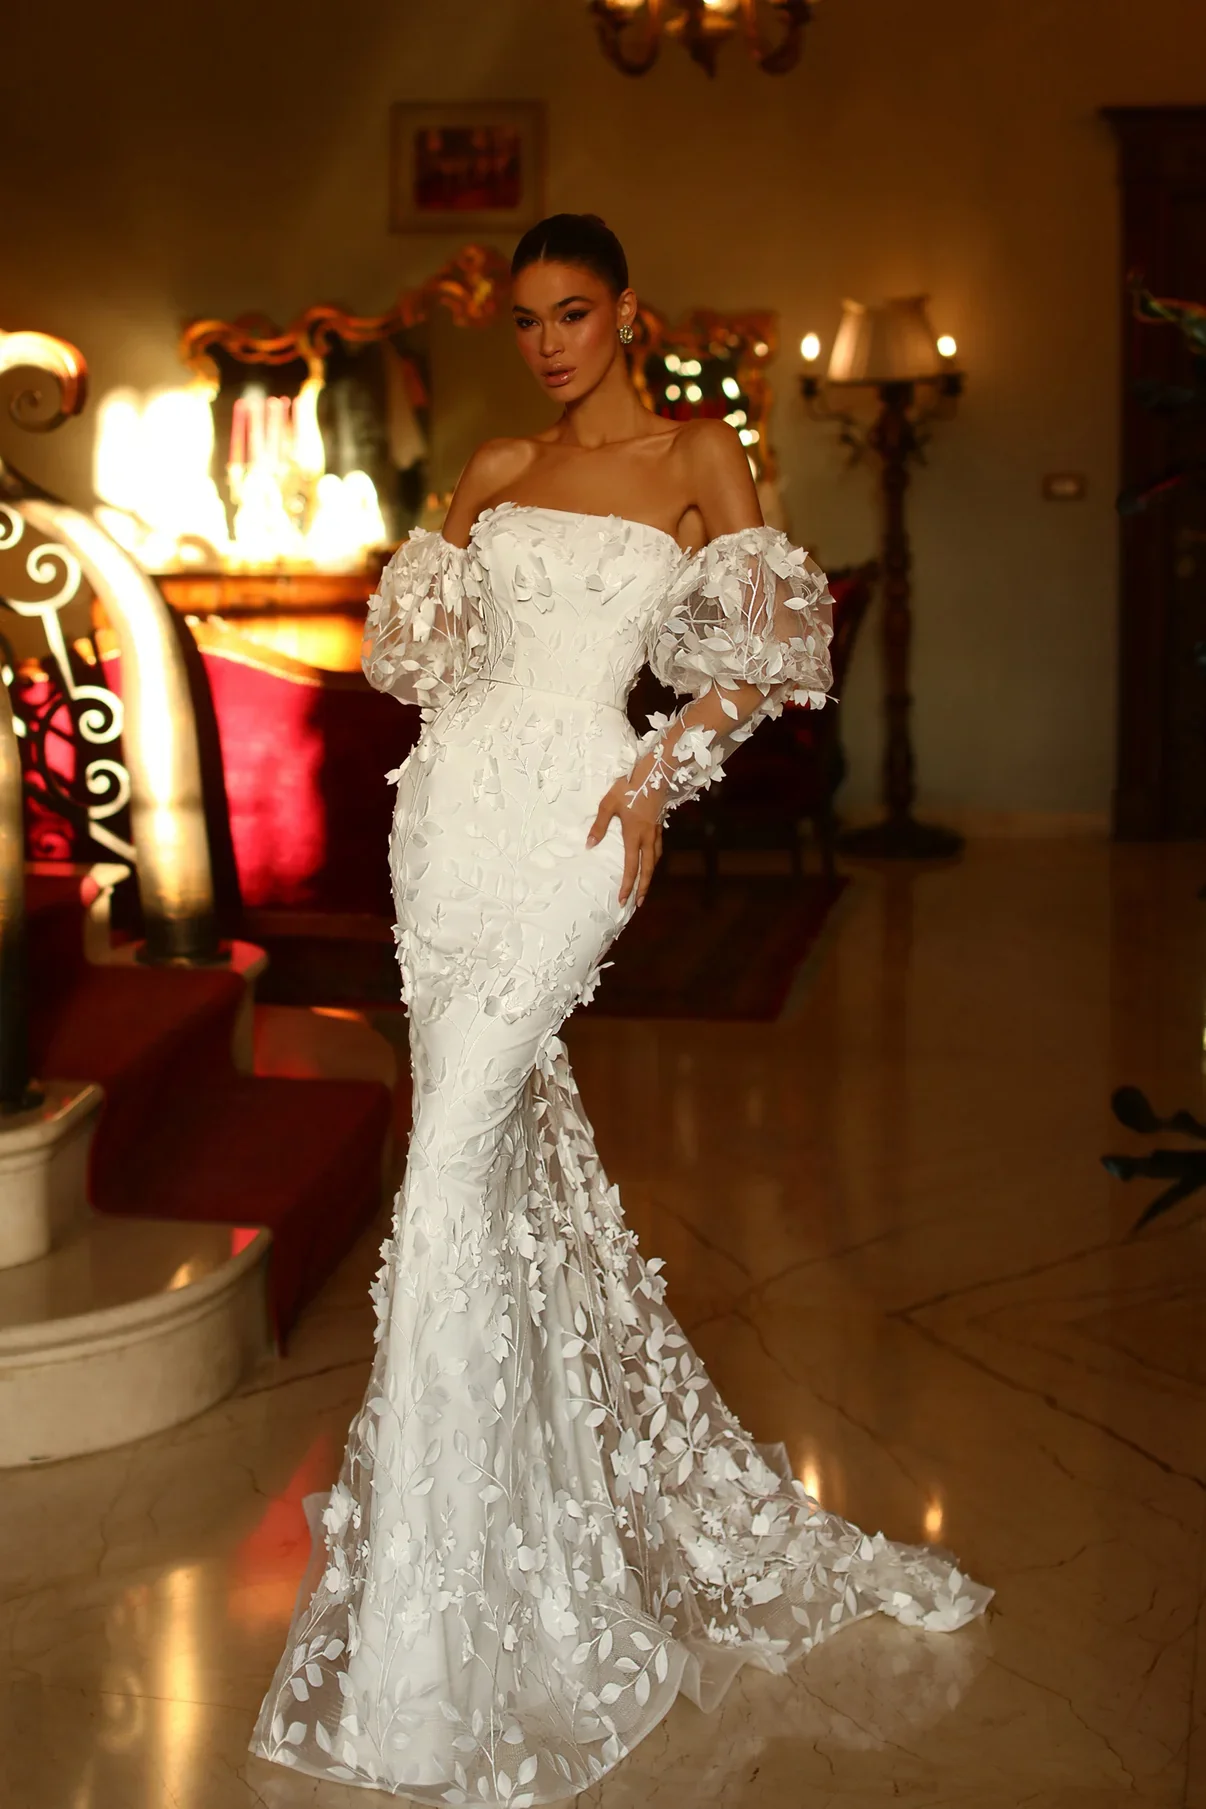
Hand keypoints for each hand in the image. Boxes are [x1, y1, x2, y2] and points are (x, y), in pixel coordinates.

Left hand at [587, 775, 662, 907]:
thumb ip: (599, 826)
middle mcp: (647, 837)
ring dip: (650, 874)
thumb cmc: (629, 786)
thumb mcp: (609, 804)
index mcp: (634, 834)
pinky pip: (658, 847)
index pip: (631, 866)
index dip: (628, 885)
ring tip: (645, 885)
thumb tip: (590, 845)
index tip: (623, 899)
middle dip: (643, 887)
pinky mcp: (659, 823)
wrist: (655, 772)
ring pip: (655, 859)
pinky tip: (650, 858)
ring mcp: (656, 830)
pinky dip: (654, 859)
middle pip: (648, 869)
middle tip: (639, 903)